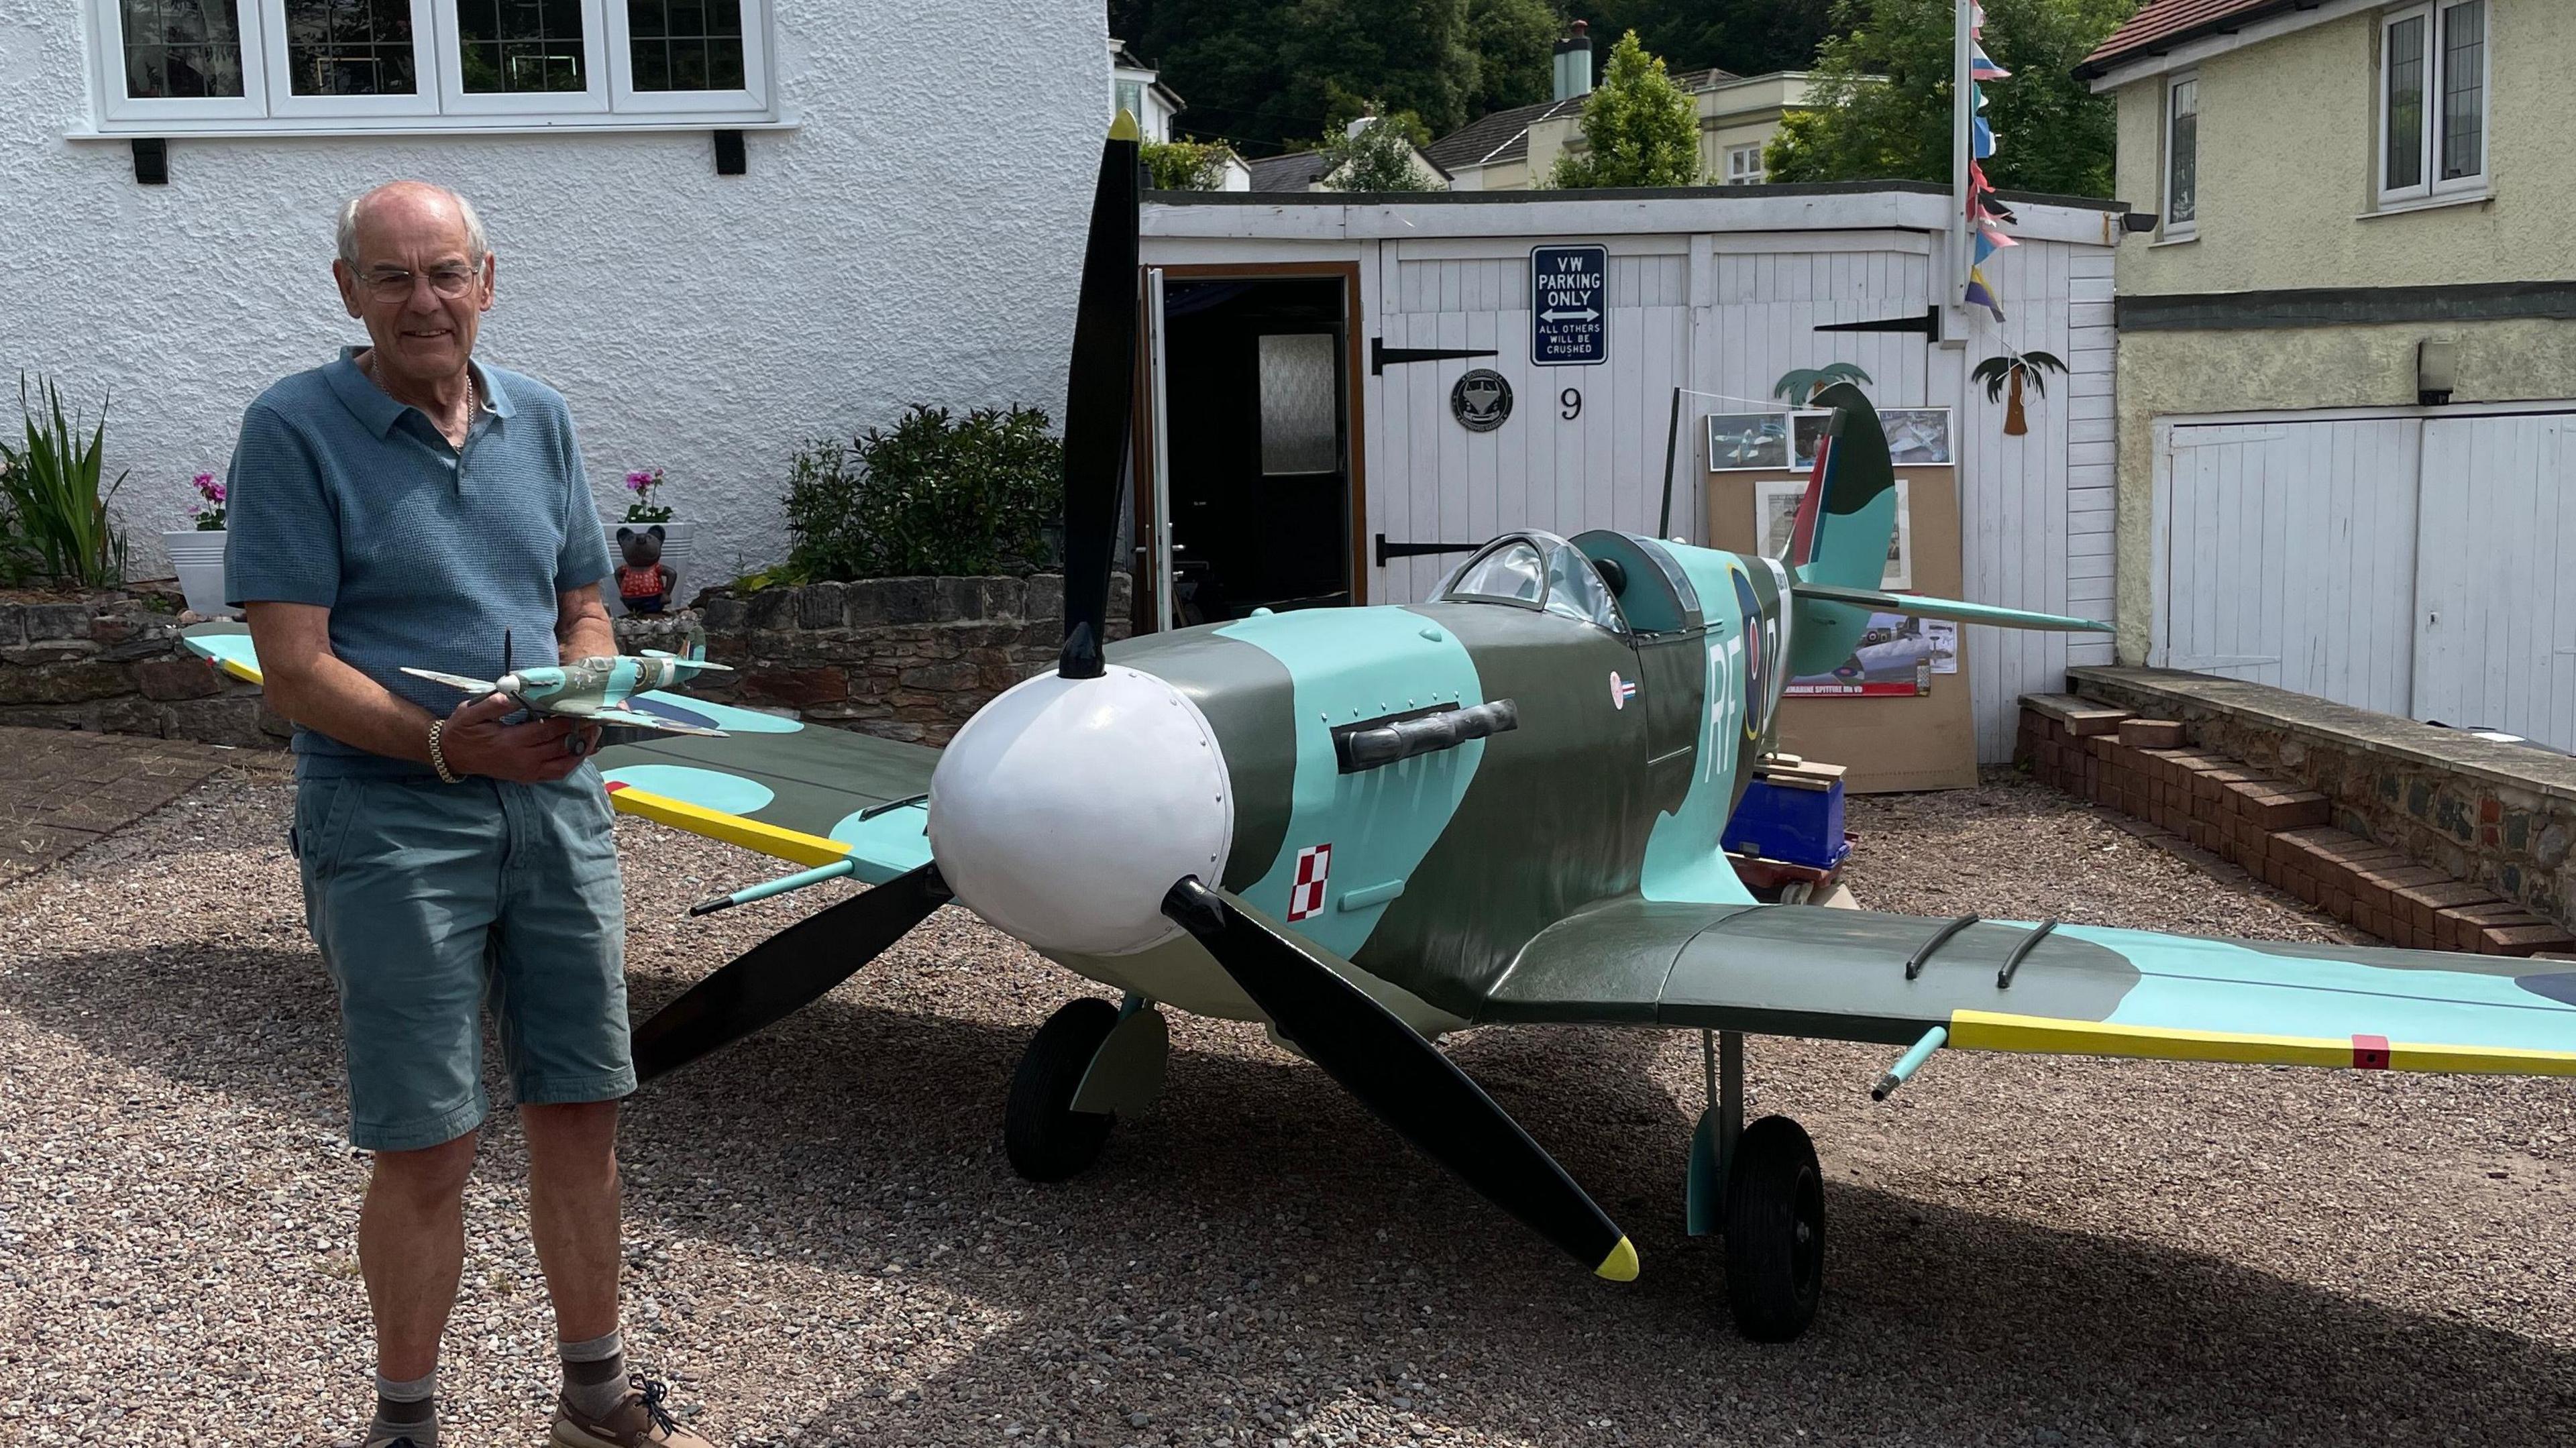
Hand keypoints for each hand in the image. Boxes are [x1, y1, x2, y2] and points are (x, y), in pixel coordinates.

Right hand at [437, 693, 587, 782]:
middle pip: (561, 746)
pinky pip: (556, 773)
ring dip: (582, 749)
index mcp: (510, 741)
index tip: (582, 707)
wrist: (452, 755)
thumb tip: (513, 694)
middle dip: (581, 732)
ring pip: (564, 763)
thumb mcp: (471, 712)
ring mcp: (526, 771)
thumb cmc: (463, 730)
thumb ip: (494, 704)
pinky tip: (582, 750)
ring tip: (594, 733)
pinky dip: (572, 763)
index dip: (568, 719)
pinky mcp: (527, 777)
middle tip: (596, 717)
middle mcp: (522, 759)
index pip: (548, 730)